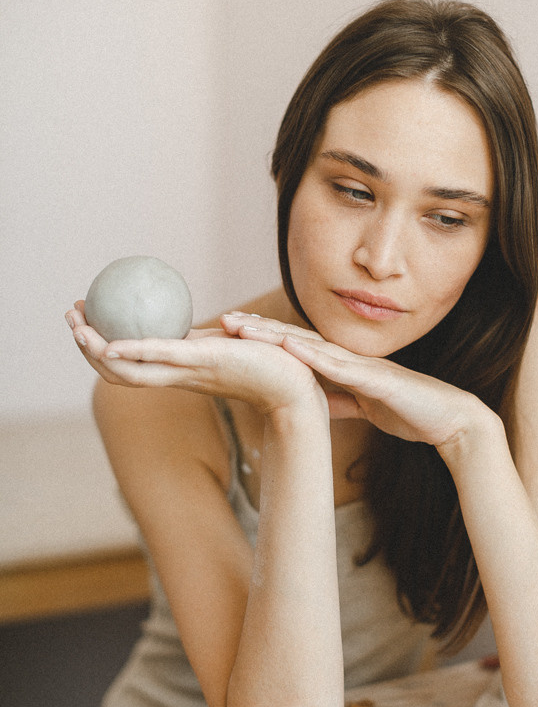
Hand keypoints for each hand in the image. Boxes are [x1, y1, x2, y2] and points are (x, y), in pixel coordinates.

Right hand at [65, 302, 324, 415]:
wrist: (297, 389)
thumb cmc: (272, 367)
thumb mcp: (234, 348)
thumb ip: (215, 340)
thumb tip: (213, 320)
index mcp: (181, 369)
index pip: (131, 364)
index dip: (102, 347)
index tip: (86, 321)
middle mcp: (177, 374)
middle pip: (118, 368)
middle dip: (87, 345)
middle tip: (70, 317)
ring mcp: (187, 370)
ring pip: (129, 367)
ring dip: (96, 348)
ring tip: (76, 324)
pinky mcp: (203, 361)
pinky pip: (160, 356)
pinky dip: (132, 350)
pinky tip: (108, 342)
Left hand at [221, 313, 491, 449]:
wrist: (450, 420)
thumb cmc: (410, 411)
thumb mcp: (363, 406)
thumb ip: (340, 399)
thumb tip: (313, 401)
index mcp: (343, 366)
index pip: (295, 349)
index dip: (264, 340)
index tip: (232, 333)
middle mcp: (349, 359)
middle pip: (295, 340)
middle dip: (259, 331)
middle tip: (223, 321)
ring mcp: (363, 366)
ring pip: (311, 347)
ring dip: (276, 337)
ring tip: (244, 330)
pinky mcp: (378, 380)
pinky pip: (342, 367)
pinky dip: (315, 358)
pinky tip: (291, 349)